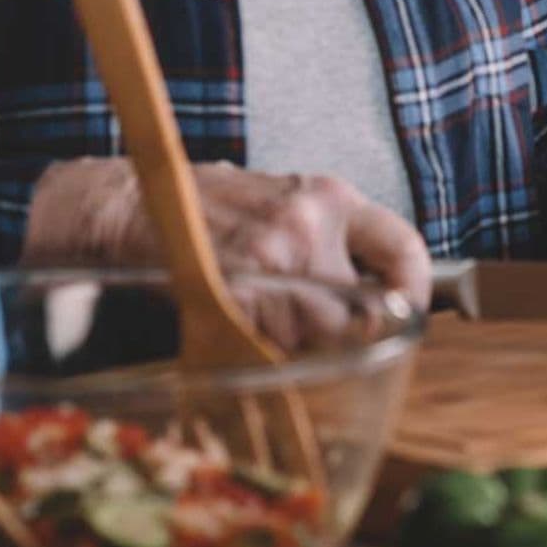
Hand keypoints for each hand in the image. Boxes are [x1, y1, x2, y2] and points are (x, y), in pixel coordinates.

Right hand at [24, 157, 432, 307]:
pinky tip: (240, 323)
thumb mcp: (284, 200)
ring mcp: (271, 260)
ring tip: (266, 319)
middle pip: (360, 312)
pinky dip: (260, 347)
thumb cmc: (209, 206)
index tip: (407, 311)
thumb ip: (330, 241)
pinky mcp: (234, 292)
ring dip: (298, 344)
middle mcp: (309, 225)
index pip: (404, 247)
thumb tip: (375, 298)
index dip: (415, 290)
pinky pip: (269, 344)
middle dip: (343, 334)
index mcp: (330, 198)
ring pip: (315, 336)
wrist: (131, 202)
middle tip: (316, 331)